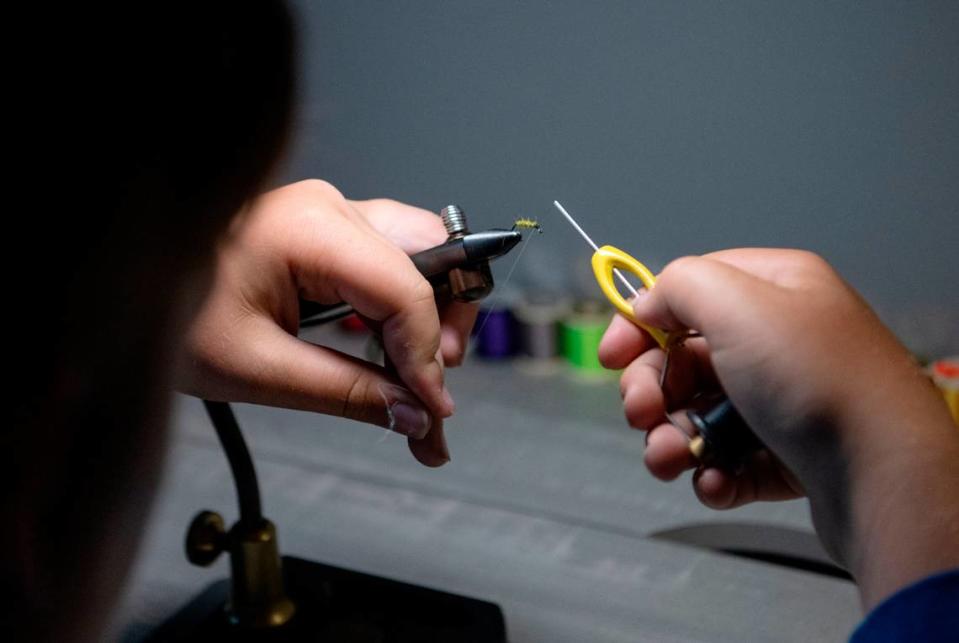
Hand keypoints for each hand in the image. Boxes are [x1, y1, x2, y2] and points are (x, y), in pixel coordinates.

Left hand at [176, 180, 477, 466]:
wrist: (120, 281)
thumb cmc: (167, 313)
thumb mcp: (256, 368)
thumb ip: (345, 392)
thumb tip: (413, 415)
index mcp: (311, 229)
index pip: (407, 291)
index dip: (428, 356)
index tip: (430, 413)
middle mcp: (330, 208)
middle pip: (433, 254)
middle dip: (446, 324)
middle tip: (434, 388)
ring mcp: (329, 215)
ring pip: (420, 256)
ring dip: (430, 316)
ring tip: (417, 375)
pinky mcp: (325, 232)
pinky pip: (388, 264)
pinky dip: (402, 311)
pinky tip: (390, 354)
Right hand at [598, 248, 958, 607]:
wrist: (883, 473)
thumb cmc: (813, 378)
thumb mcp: (737, 303)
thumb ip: (679, 285)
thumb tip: (651, 302)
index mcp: (774, 291)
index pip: (689, 292)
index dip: (642, 321)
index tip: (611, 357)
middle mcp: (780, 341)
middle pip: (685, 359)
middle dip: (652, 389)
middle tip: (643, 414)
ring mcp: (785, 401)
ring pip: (699, 415)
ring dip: (669, 438)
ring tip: (672, 459)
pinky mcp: (788, 456)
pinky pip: (728, 459)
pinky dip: (710, 472)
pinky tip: (715, 480)